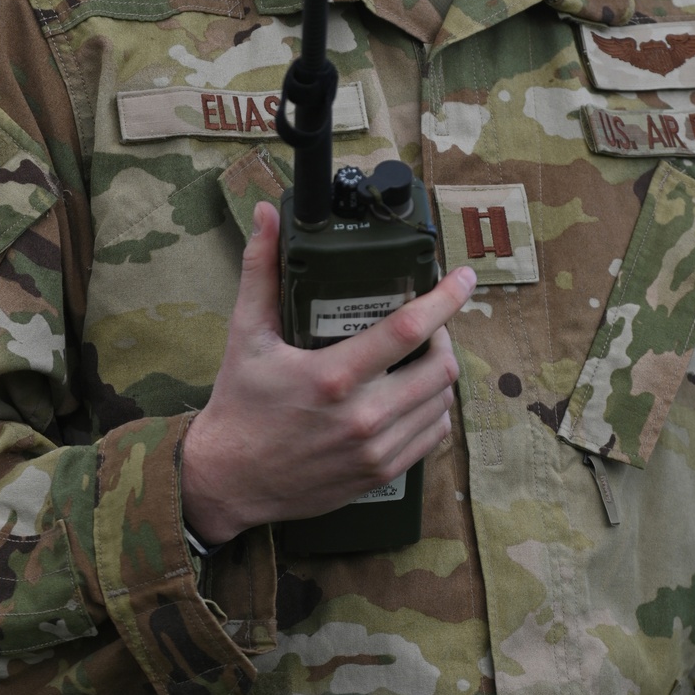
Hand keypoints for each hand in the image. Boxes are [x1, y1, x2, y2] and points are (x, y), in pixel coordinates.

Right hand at [181, 200, 474, 543]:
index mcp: (333, 375)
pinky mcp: (380, 474)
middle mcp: (362, 415)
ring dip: (440, 372)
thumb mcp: (246, 333)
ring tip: (422, 355)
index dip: (445, 299)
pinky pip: (433, 437)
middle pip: (440, 367)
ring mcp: (375, 450)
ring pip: (442, 402)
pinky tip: (415, 395)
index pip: (408, 329)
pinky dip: (434, 410)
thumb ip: (260, 270)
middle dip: (445, 336)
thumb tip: (266, 215)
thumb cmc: (239, 402)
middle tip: (428, 322)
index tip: (464, 277)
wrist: (229, 479)